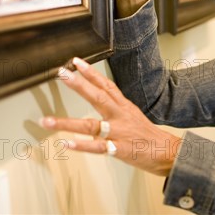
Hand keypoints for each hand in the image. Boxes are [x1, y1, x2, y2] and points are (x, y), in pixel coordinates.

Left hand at [40, 57, 181, 176]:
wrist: (167, 152)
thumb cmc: (148, 135)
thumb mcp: (133, 115)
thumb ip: (116, 107)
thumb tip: (101, 97)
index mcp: (124, 106)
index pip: (106, 85)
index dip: (91, 73)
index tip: (76, 62)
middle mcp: (120, 115)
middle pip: (98, 97)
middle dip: (79, 85)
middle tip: (62, 74)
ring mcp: (119, 132)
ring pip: (91, 125)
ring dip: (67, 123)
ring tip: (46, 121)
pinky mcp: (119, 149)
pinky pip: (98, 147)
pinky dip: (82, 145)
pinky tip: (67, 143)